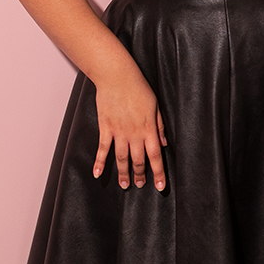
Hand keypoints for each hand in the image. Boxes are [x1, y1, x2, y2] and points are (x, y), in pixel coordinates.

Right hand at [91, 59, 167, 191]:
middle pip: (139, 160)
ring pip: (122, 158)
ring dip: (124, 173)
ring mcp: (119, 131)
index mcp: (149, 128)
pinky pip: (103, 149)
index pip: (156, 156)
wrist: (117, 76)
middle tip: (139, 185)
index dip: (159, 173)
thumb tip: (165, 142)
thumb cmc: (138, 87)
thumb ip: (160, 125)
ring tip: (125, 185)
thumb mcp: (155, 105)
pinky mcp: (106, 127)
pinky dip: (99, 162)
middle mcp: (135, 133)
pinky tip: (98, 174)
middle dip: (140, 175)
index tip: (161, 186)